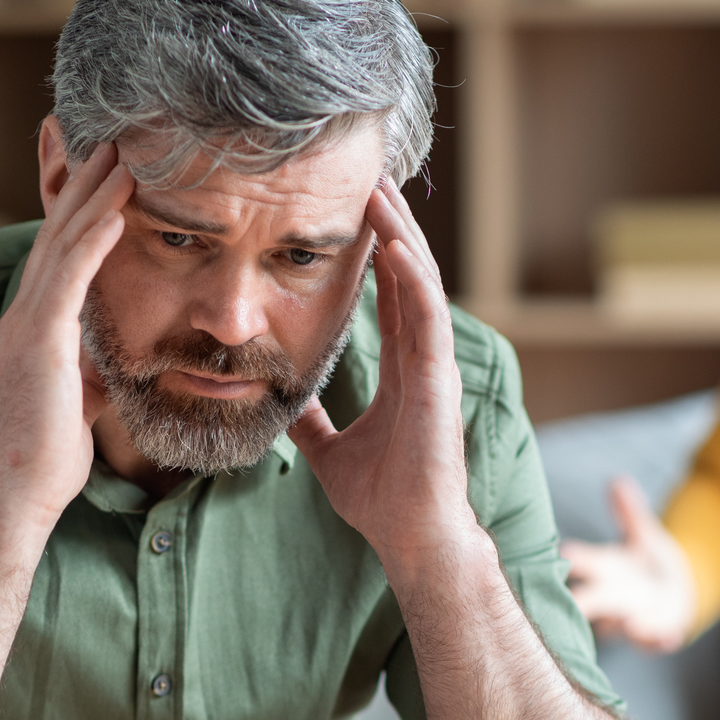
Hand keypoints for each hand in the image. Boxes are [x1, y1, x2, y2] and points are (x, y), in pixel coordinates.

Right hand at [0, 139, 131, 537]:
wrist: (14, 495)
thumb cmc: (45, 459)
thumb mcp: (78, 401)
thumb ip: (90, 372)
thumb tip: (111, 367)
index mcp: (34, 326)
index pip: (60, 255)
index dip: (81, 212)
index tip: (106, 175)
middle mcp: (25, 315)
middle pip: (57, 233)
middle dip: (83, 184)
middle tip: (110, 139)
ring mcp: (29, 323)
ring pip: (64, 242)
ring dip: (94, 194)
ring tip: (122, 154)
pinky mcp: (41, 340)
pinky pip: (71, 274)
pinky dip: (94, 236)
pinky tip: (118, 207)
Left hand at [289, 178, 476, 576]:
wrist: (409, 537)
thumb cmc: (381, 501)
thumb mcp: (328, 451)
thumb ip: (310, 421)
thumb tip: (280, 402)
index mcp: (404, 372)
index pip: (390, 298)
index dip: (376, 255)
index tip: (357, 217)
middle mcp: (423, 361)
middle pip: (408, 278)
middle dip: (391, 229)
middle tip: (370, 181)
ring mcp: (434, 367)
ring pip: (421, 286)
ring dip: (402, 238)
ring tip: (381, 195)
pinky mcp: (438, 381)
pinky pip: (428, 318)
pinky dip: (412, 279)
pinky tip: (395, 245)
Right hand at [561, 478, 697, 652]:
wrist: (675, 597)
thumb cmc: (647, 565)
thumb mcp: (642, 535)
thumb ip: (629, 512)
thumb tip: (617, 480)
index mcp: (606, 569)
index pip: (583, 563)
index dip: (573, 558)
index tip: (563, 553)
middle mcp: (612, 596)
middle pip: (591, 600)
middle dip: (582, 601)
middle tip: (573, 604)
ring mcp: (630, 618)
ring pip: (619, 626)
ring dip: (624, 624)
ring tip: (629, 621)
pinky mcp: (653, 634)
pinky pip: (654, 641)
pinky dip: (660, 640)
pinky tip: (671, 638)